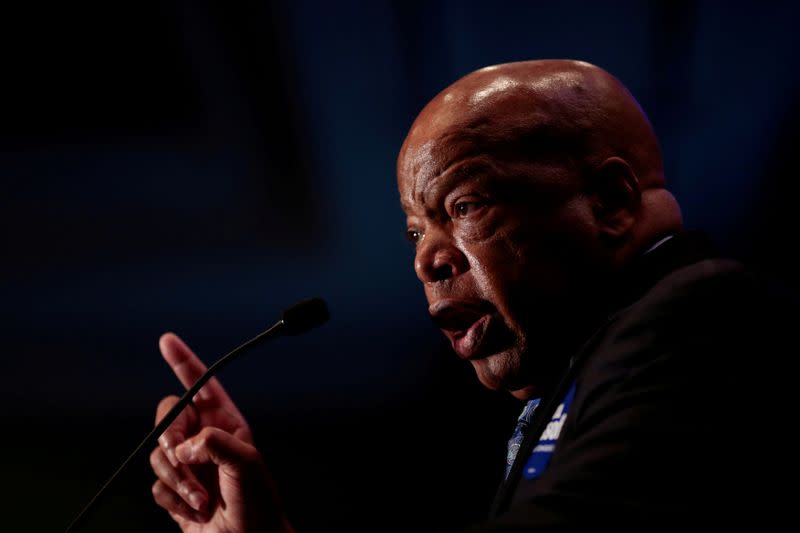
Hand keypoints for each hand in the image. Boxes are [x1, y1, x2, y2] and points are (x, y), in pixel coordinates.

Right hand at [149, 333, 292, 532]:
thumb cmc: (258, 505)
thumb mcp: (246, 463)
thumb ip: (214, 442)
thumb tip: (183, 444)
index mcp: (226, 423)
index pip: (202, 385)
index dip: (184, 362)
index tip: (167, 341)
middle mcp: (205, 439)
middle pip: (168, 417)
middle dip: (169, 436)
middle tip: (183, 456)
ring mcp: (189, 465)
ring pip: (158, 455)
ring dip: (178, 480)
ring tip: (202, 498)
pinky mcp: (176, 491)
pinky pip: (155, 485)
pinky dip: (173, 500)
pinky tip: (195, 510)